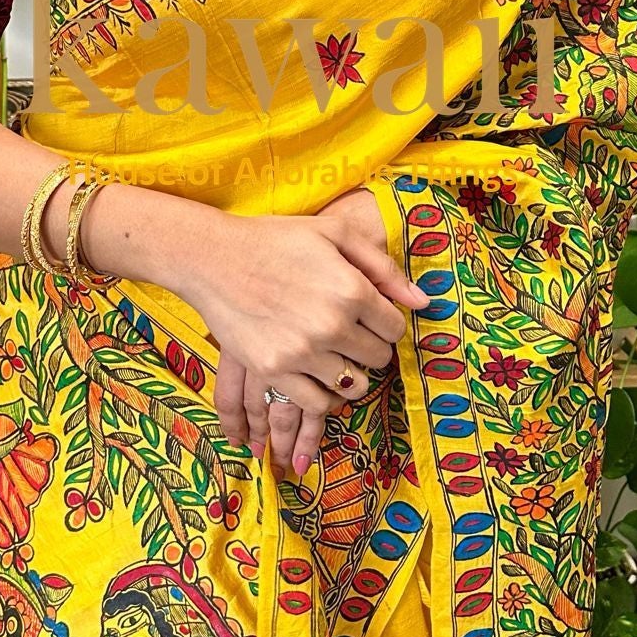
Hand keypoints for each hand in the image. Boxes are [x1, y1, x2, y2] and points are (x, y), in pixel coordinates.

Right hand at [179, 197, 424, 481]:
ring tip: (332, 354)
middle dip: (370, 347)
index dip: (386, 323)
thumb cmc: (276, 240)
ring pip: (353, 386)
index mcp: (352, 289)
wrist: (213, 258)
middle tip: (349, 333)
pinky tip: (313, 372)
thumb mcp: (335, 234)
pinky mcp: (274, 370)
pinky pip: (317, 402)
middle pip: (378, 358)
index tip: (369, 317)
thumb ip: (384, 268)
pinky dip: (322, 394)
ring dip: (349, 373)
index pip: (395, 328)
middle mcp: (332, 325)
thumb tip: (423, 303)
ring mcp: (302, 352)